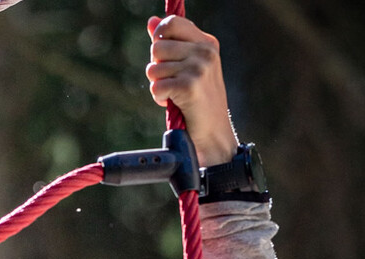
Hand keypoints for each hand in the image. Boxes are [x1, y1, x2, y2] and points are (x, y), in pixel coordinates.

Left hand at [146, 16, 238, 166]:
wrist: (213, 132)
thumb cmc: (198, 99)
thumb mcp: (188, 66)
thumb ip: (171, 42)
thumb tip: (151, 21)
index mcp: (206, 43)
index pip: (171, 23)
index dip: (159, 37)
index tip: (162, 55)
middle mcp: (205, 52)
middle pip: (156, 48)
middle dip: (156, 68)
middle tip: (171, 81)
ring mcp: (198, 68)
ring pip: (153, 68)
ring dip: (157, 84)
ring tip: (173, 94)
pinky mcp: (189, 86)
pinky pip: (155, 87)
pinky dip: (158, 98)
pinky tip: (172, 103)